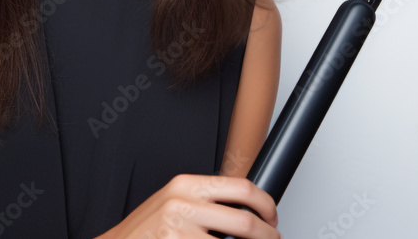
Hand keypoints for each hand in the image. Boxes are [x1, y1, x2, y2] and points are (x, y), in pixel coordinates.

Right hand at [95, 173, 279, 238]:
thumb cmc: (145, 230)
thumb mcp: (173, 203)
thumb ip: (205, 202)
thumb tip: (245, 210)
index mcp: (186, 184)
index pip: (241, 187)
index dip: (266, 204)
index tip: (272, 217)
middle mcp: (182, 203)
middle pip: (245, 221)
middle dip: (268, 236)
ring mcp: (179, 229)